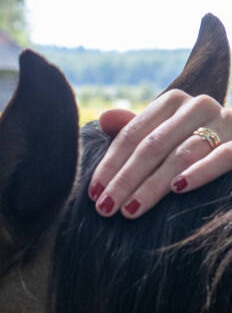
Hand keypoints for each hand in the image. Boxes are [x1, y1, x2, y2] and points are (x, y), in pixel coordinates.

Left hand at [89, 89, 231, 218]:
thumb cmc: (197, 149)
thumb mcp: (164, 136)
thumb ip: (136, 130)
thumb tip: (104, 119)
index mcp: (173, 103)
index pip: (133, 134)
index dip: (110, 165)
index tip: (93, 194)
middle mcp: (198, 106)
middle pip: (152, 145)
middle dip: (125, 179)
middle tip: (106, 209)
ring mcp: (224, 122)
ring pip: (181, 154)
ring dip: (153, 184)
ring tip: (130, 209)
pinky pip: (222, 156)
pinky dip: (200, 172)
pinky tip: (178, 189)